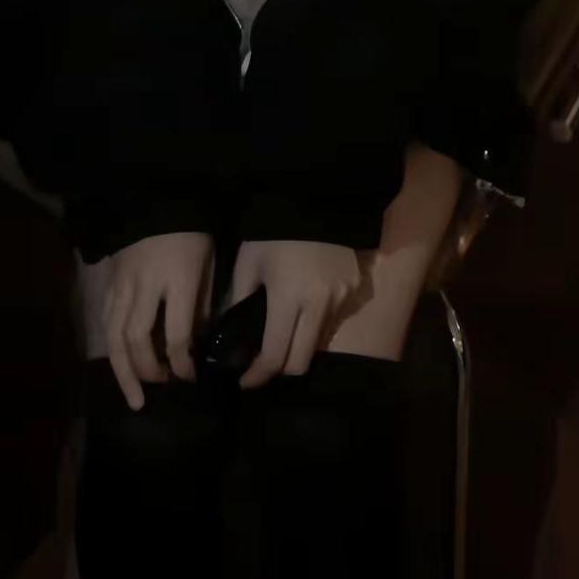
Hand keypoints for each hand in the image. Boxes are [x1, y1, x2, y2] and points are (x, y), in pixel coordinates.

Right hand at [81, 232, 215, 410]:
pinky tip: (120, 366)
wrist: (156, 199)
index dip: (182, 363)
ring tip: (134, 397)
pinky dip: (113, 348)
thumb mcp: (207, 264)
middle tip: (163, 386)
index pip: (176, 334)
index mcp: (177, 279)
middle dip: (149, 371)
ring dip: (124, 371)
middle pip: (138, 340)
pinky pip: (106, 322)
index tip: (189, 377)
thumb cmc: (191, 232)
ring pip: (115, 336)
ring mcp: (123, 284)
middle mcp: (145, 285)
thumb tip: (194, 341)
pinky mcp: (110, 282)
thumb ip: (200, 303)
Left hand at [226, 238, 367, 388]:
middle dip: (280, 370)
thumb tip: (224, 330)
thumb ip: (237, 298)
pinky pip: (334, 320)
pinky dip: (318, 325)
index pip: (274, 355)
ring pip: (318, 343)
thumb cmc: (275, 229)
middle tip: (264, 365)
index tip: (244, 381)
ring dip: (300, 347)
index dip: (257, 375)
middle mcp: (318, 306)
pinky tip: (305, 312)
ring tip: (283, 336)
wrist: (318, 197)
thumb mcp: (249, 261)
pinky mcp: (354, 289)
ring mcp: (341, 298)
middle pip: (301, 361)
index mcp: (288, 299)